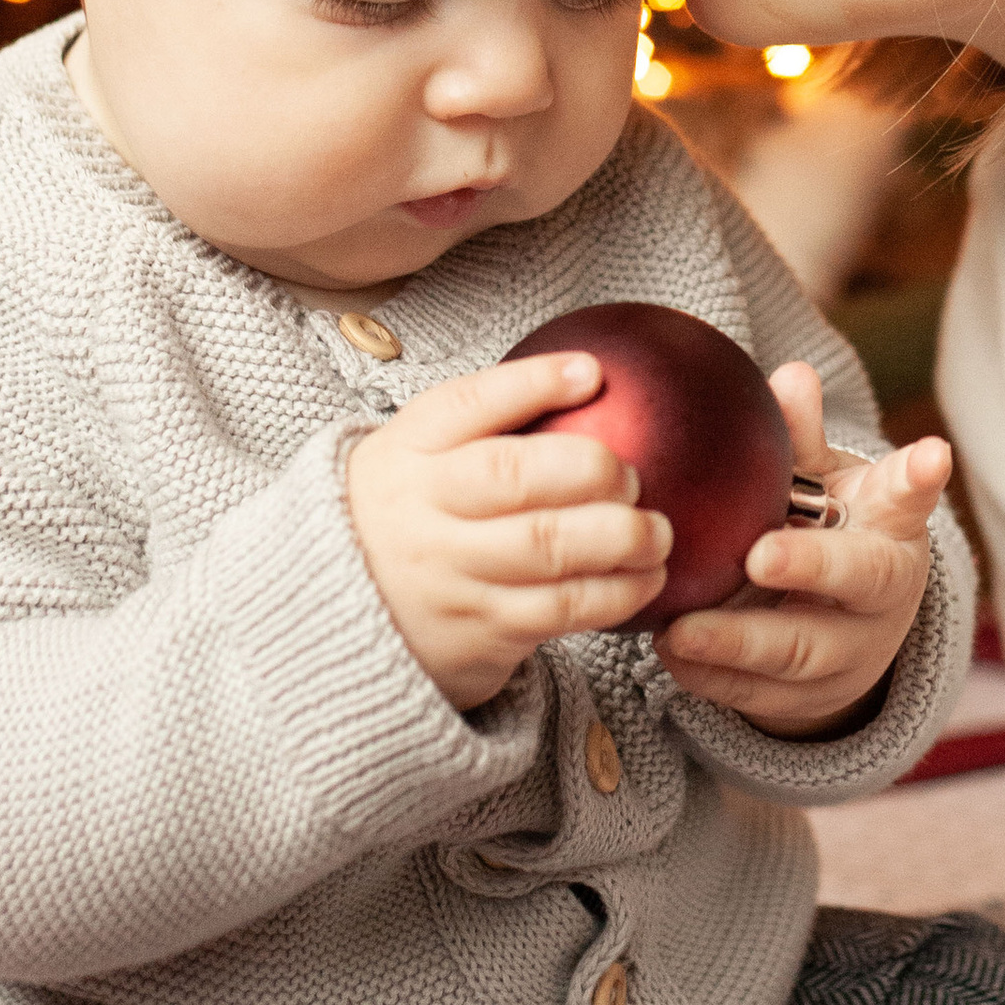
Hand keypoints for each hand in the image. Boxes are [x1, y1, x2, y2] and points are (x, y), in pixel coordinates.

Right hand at [345, 352, 669, 709]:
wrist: (348, 613)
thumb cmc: (413, 512)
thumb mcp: (423, 452)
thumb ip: (492, 415)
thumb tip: (592, 372)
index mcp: (410, 451)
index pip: (469, 403)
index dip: (535, 382)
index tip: (593, 373)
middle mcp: (424, 511)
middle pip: (514, 476)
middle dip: (591, 469)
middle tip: (635, 477)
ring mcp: (450, 575)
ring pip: (547, 549)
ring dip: (621, 537)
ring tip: (657, 533)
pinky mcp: (479, 632)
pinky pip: (559, 610)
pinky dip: (615, 593)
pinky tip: (645, 578)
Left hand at [659, 361, 949, 739]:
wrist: (845, 636)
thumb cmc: (829, 534)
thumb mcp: (824, 485)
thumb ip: (802, 440)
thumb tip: (790, 375)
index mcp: (890, 530)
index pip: (907, 498)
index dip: (919, 478)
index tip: (932, 451)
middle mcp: (881, 595)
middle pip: (856, 584)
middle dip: (810, 570)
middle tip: (759, 556)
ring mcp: (848, 654)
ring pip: (800, 654)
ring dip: (738, 643)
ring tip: (681, 629)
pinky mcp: (805, 700)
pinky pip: (755, 694)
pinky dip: (710, 676)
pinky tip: (669, 651)